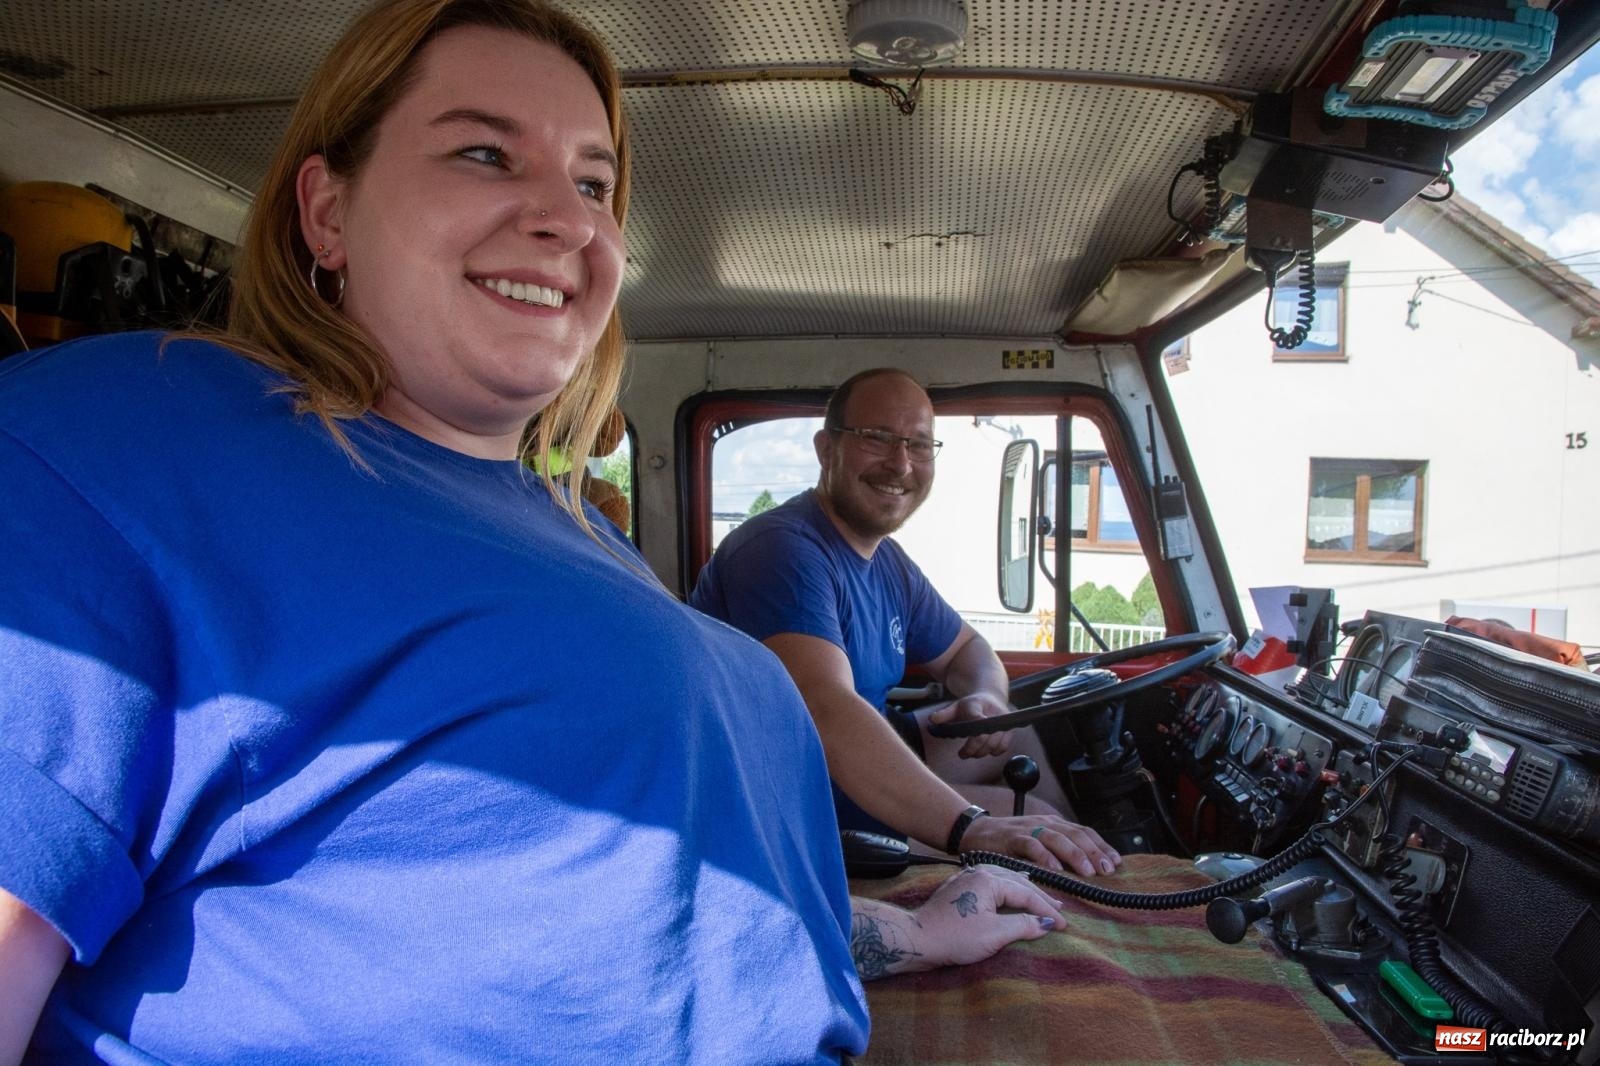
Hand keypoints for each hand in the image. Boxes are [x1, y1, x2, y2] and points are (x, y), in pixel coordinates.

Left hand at [910, 864, 1063, 968]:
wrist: (917, 939)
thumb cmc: (955, 937)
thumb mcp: (995, 934)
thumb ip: (1024, 925)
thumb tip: (1047, 924)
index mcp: (989, 879)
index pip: (1026, 894)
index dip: (1047, 910)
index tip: (1064, 924)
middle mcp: (979, 872)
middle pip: (1017, 882)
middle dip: (1039, 897)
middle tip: (1059, 909)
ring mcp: (967, 878)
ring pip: (1004, 879)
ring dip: (1024, 890)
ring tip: (1040, 897)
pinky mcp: (959, 889)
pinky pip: (991, 883)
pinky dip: (1007, 889)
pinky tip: (1010, 892)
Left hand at [925, 693, 1013, 758]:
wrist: (991, 698)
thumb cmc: (971, 705)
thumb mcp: (955, 706)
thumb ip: (944, 714)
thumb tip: (932, 720)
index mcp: (977, 705)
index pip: (976, 722)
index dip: (971, 741)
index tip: (962, 752)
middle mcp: (993, 713)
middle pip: (985, 739)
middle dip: (972, 750)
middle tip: (963, 755)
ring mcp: (1003, 722)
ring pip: (994, 745)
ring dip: (982, 752)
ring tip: (973, 753)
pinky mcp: (1010, 730)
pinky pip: (1003, 747)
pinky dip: (994, 752)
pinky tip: (985, 750)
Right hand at [960, 813, 1121, 876]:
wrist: (974, 833)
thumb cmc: (1009, 844)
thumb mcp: (1038, 843)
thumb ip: (1058, 851)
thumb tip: (1087, 870)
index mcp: (1053, 824)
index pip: (1083, 832)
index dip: (1101, 845)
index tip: (1116, 862)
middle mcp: (1044, 823)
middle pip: (1075, 834)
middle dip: (1094, 852)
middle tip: (1107, 870)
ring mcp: (1028, 829)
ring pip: (1056, 838)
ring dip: (1075, 855)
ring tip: (1088, 872)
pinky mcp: (1011, 838)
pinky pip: (1030, 845)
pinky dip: (1044, 856)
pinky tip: (1055, 869)